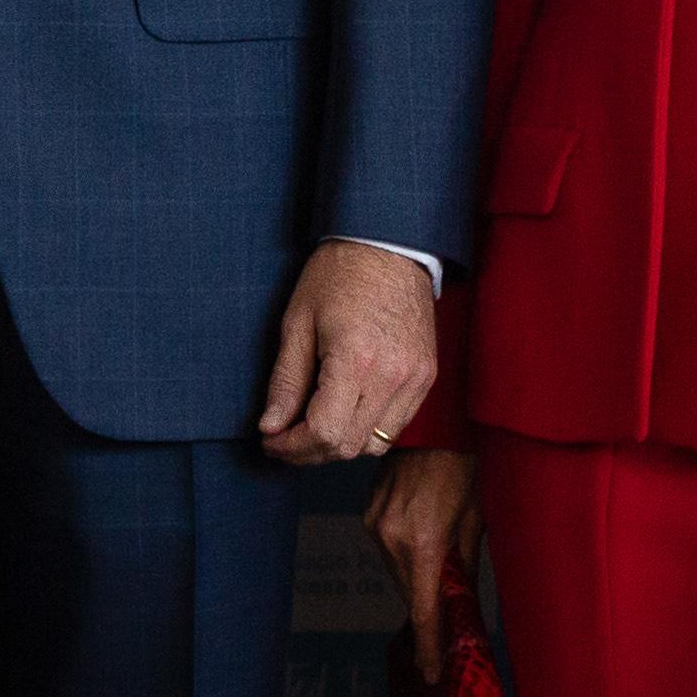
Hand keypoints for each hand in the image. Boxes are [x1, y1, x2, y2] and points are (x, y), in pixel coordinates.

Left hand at [255, 242, 435, 464]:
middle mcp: (392, 376)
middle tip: (283, 437)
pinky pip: (396, 426)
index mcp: (356, 360)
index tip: (271, 440)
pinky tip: (345, 409)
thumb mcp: (298, 322)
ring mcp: (415, 378)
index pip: (324, 434)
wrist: (390, 244)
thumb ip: (285, 380)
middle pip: (348, 447)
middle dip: (309, 452)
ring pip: (374, 444)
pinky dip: (367, 429)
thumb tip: (270, 427)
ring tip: (312, 425)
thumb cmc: (339, 274)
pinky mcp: (426, 376)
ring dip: (339, 445)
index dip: (291, 447)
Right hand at [362, 450, 482, 679]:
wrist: (433, 426)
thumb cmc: (463, 468)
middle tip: (448, 616)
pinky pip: (387, 548)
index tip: (432, 673)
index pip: (424, 611)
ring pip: (397, 572)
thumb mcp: (474, 520)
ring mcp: (375, 526)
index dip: (429, 646)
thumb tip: (462, 602)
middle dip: (428, 605)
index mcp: (424, 545)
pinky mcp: (368, 514)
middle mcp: (392, 540)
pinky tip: (422, 534)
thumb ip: (464, 566)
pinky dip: (405, 553)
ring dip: (417, 576)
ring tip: (439, 556)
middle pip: (409, 592)